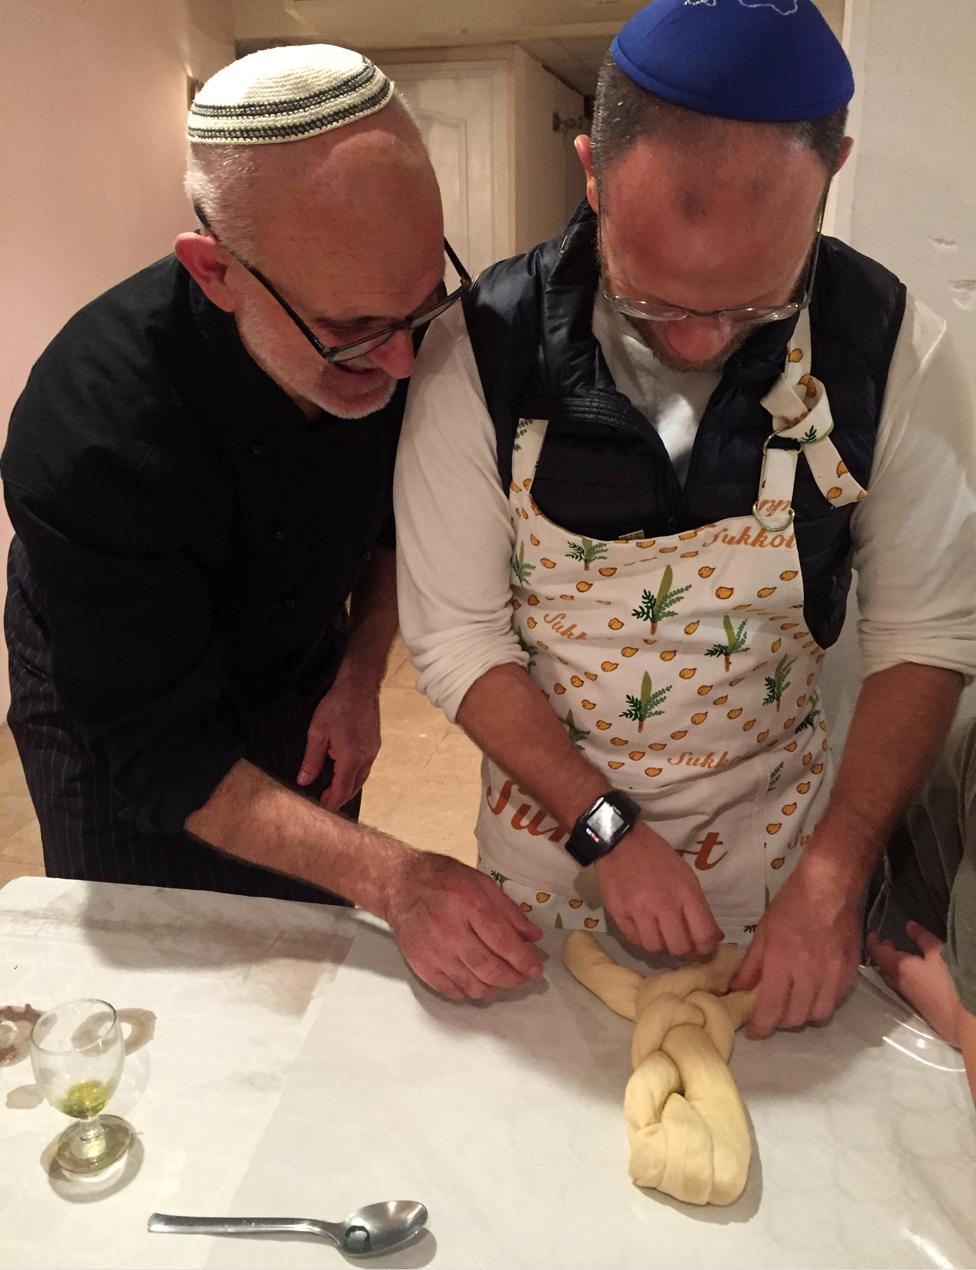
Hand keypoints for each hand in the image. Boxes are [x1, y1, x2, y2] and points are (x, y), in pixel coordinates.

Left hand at [297, 667, 380, 811]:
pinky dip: (354, 775)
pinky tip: (344, 771)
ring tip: (332, 789)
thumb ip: (311, 760)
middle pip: (354, 788)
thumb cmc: (336, 706)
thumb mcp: (317, 733)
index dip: (331, 802)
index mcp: (351, 758)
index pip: (342, 790)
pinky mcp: (375, 745)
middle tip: (323, 800)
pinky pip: (365, 768)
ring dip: (347, 786)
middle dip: (339, 797)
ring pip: (361, 779)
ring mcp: (373, 752)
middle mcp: (366, 759)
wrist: (360, 686)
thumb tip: (304, 781)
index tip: (321, 808)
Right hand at [384, 852, 544, 1000]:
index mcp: (469, 905)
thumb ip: (509, 911)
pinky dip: (469, 991)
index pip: (503, 942)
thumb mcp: (481, 883)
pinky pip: (451, 991)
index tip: (536, 967)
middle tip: (525, 976)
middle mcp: (450, 931)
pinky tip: (477, 981)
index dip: (524, 959)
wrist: (400, 884)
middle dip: (514, 978)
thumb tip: (533, 936)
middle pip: (490, 969)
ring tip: (502, 978)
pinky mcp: (421, 965)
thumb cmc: (442, 879)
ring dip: (494, 987)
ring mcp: (434, 952)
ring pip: (473, 985)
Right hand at [596, 824, 723, 957]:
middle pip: (679, 948)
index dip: (707, 948)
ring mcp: (639, 911)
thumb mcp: (687, 877)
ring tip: (661, 936)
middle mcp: (663, 904)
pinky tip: (644, 928)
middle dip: (684, 950)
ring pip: (655, 949)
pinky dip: (642, 939)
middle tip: (681, 943)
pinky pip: (635, 941)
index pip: (703, 935)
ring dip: (661, 946)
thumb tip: (714, 938)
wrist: (621, 842)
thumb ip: (699, 908)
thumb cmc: (659, 858)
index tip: (704, 948)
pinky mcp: (619, 914)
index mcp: (686, 892)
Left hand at [732, 853, 860, 1037]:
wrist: (830, 887)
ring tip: (793, 1004)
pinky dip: (823, 1002)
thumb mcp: (763, 930)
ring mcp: (833, 975)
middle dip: (780, 1022)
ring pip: (818, 1014)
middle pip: (795, 1017)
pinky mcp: (850, 972)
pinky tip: (814, 991)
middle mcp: (809, 975)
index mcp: (782, 963)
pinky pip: (836, 1000)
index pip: (770, 1009)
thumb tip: (739, 988)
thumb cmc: (791, 904)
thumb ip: (752, 963)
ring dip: (803, 1015)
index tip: (754, 1033)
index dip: (761, 1027)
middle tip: (772, 1014)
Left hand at [867, 922, 960, 1044]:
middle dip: (884, 953)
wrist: (962, 1020)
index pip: (878, 954)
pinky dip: (903, 976)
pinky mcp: (919, 1006)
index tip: (872, 934)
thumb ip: (923, 939)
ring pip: (894, 978)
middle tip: (889, 942)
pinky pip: (904, 987)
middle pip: (884, 967)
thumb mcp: (939, 954)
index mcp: (899, 968)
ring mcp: (909, 997)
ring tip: (901, 955)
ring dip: (893, 966)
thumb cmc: (949, 981)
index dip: (873, 942)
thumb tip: (908, 926)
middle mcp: (900, 984)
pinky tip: (915, 974)